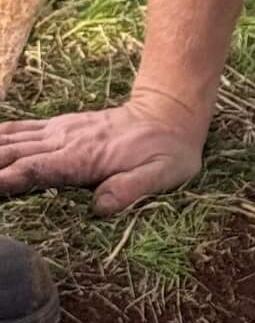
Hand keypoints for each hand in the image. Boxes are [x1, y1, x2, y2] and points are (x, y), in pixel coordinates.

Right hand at [0, 93, 206, 211]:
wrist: (170, 113)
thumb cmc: (168, 151)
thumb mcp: (163, 174)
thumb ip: (132, 189)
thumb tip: (100, 208)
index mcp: (84, 157)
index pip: (35, 170)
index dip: (6, 180)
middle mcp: (64, 141)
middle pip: (12, 154)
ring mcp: (59, 131)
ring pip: (10, 140)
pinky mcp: (58, 127)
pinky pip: (20, 130)